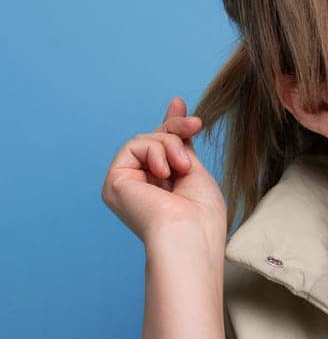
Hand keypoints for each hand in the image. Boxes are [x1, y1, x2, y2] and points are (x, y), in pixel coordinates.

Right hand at [101, 96, 226, 254]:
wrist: (190, 235)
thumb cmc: (202, 216)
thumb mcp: (195, 171)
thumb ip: (182, 145)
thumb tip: (178, 109)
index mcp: (162, 190)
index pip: (161, 151)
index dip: (170, 126)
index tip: (179, 103)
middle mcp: (141, 188)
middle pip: (154, 141)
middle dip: (176, 129)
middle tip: (196, 124)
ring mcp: (126, 185)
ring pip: (145, 140)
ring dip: (170, 145)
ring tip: (182, 168)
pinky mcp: (115, 182)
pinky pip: (134, 146)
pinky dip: (155, 152)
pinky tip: (166, 172)